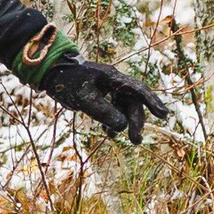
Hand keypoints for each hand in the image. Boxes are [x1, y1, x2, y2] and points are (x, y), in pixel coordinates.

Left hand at [35, 55, 172, 143]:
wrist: (50, 72)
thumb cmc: (66, 82)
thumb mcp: (83, 99)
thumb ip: (103, 112)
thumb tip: (123, 126)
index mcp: (112, 77)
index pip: (137, 89)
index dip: (152, 102)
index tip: (163, 115)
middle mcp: (114, 81)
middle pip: (132, 102)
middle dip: (135, 121)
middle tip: (136, 141)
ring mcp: (108, 88)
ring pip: (124, 107)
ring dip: (123, 122)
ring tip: (113, 136)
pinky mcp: (102, 94)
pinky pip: (114, 108)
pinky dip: (112, 120)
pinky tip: (107, 131)